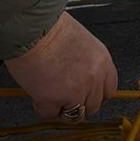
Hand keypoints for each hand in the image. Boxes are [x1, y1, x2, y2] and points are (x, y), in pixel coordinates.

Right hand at [3, 13, 119, 120]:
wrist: (30, 26)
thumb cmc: (48, 27)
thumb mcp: (80, 41)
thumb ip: (85, 62)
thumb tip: (79, 79)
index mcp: (102, 60)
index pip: (109, 90)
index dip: (94, 95)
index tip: (84, 95)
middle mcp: (94, 76)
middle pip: (93, 106)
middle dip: (78, 103)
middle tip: (63, 96)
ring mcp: (77, 90)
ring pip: (74, 114)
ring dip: (61, 108)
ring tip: (48, 95)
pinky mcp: (55, 98)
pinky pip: (50, 114)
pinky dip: (42, 108)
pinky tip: (37, 94)